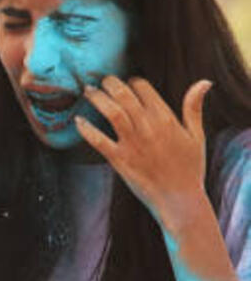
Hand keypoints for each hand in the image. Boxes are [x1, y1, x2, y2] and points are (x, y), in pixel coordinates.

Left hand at [76, 77, 211, 226]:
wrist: (180, 199)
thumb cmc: (189, 168)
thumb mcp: (196, 135)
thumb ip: (194, 107)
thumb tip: (204, 82)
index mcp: (166, 118)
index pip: (143, 88)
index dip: (132, 82)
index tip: (126, 84)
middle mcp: (147, 127)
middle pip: (123, 95)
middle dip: (110, 83)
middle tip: (101, 80)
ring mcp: (132, 143)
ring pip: (110, 112)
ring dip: (97, 98)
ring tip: (88, 91)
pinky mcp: (119, 159)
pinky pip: (98, 140)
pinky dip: (86, 129)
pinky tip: (77, 120)